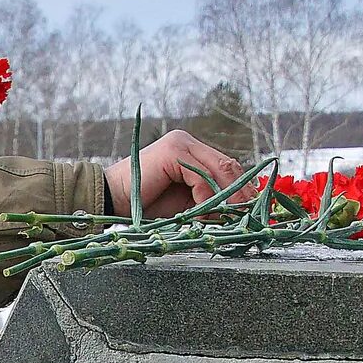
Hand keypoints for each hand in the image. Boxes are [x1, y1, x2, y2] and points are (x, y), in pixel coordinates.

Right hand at [104, 129, 239, 215]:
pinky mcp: (174, 151)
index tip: (251, 211)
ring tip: (226, 220)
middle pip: (228, 165)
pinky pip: (202, 177)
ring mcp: (181, 144)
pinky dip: (206, 198)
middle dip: (240, 194)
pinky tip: (201, 214)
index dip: (242, 189)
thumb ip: (209, 199)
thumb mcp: (186, 202)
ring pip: (219, 170)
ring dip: (226, 198)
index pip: (228, 166)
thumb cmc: (145, 204)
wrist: (112, 199)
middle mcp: (188, 143)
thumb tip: (237, 211)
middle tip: (246, 217)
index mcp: (192, 151)